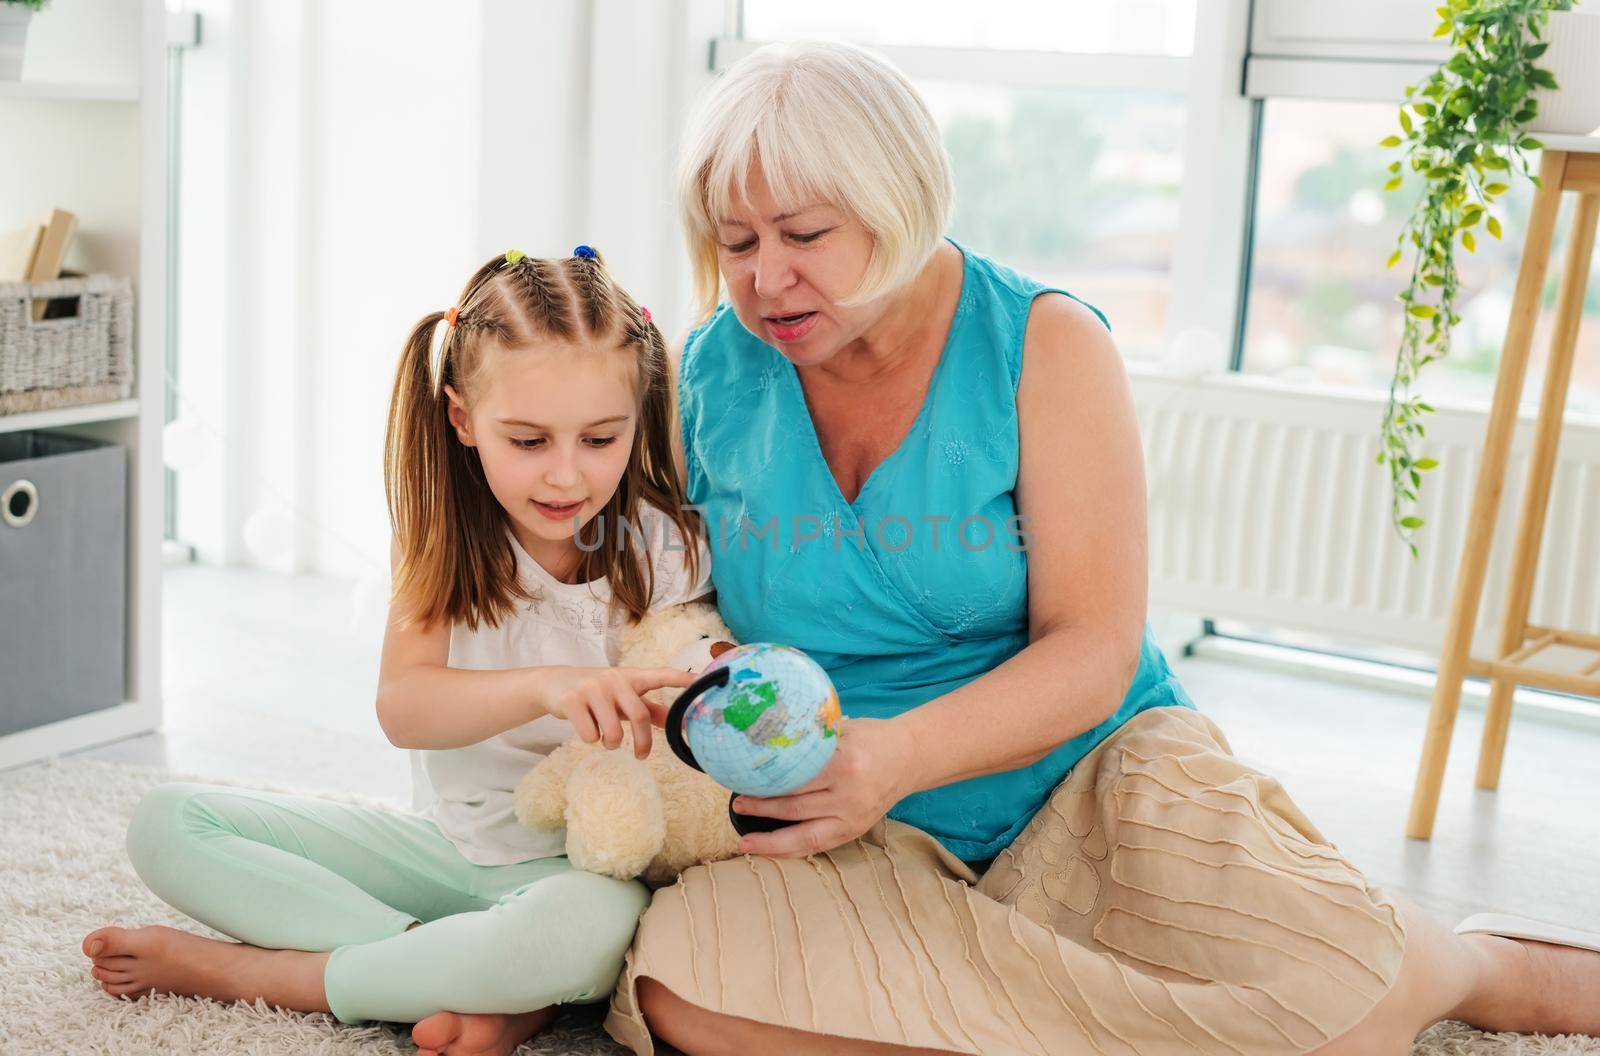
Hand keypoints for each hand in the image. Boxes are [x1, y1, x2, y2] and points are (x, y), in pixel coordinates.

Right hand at [538, 666, 695, 757]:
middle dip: (643, 742)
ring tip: (606, 739)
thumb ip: (649, 708)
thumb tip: (676, 722)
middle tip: (642, 756)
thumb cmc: (597, 693)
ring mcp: (592, 688)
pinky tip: (586, 729)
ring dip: (611, 743)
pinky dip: (590, 739)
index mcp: (631, 677)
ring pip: (612, 732)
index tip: (703, 680)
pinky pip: (590, 734)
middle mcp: (614, 679)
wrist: (553, 684)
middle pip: (639, 716)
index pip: (661, 674)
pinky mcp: (572, 700)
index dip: (682, 679)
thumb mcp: (623, 696)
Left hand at [730, 716, 916, 857]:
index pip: (797, 777)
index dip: (767, 783)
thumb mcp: (842, 729)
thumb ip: (810, 739)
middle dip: (762, 809)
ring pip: (804, 835)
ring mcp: (853, 817)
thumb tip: (765, 742)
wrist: (910, 757)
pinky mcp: (855, 830)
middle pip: (795, 807)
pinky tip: (771, 851)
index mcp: (843, 763)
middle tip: (738, 805)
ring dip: (771, 841)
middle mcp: (849, 794)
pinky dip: (791, 851)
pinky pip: (817, 845)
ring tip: (745, 841)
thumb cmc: (871, 737)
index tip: (743, 780)